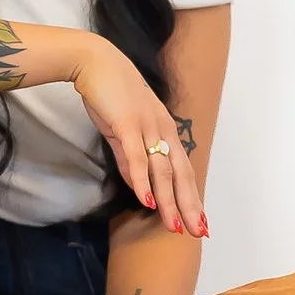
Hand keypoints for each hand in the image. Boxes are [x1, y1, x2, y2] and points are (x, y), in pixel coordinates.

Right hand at [67, 36, 206, 237]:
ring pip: (162, 170)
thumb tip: (138, 186)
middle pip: (180, 173)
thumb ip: (131, 159)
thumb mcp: (123, 130)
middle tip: (198, 232)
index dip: (192, 196)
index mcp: (164, 130)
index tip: (200, 221)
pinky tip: (148, 201)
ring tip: (175, 226)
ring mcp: (146, 127)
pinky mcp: (127, 124)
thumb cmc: (109, 94)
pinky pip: (138, 158)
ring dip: (169, 200)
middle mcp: (162, 129)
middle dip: (190, 205)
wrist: (94, 61)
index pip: (183, 169)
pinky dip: (143, 181)